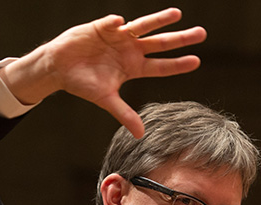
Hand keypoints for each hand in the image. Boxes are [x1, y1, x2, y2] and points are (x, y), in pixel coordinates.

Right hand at [0, 7, 205, 137]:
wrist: (58, 68)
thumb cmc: (82, 83)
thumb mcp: (105, 99)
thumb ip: (124, 114)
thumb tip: (141, 134)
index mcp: (132, 67)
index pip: (160, 66)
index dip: (177, 64)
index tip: (197, 61)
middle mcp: (129, 50)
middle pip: (159, 43)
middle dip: (179, 38)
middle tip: (201, 33)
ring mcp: (117, 37)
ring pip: (142, 26)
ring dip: (158, 20)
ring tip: (176, 14)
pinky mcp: (100, 27)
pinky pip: (110, 24)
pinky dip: (114, 23)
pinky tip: (118, 23)